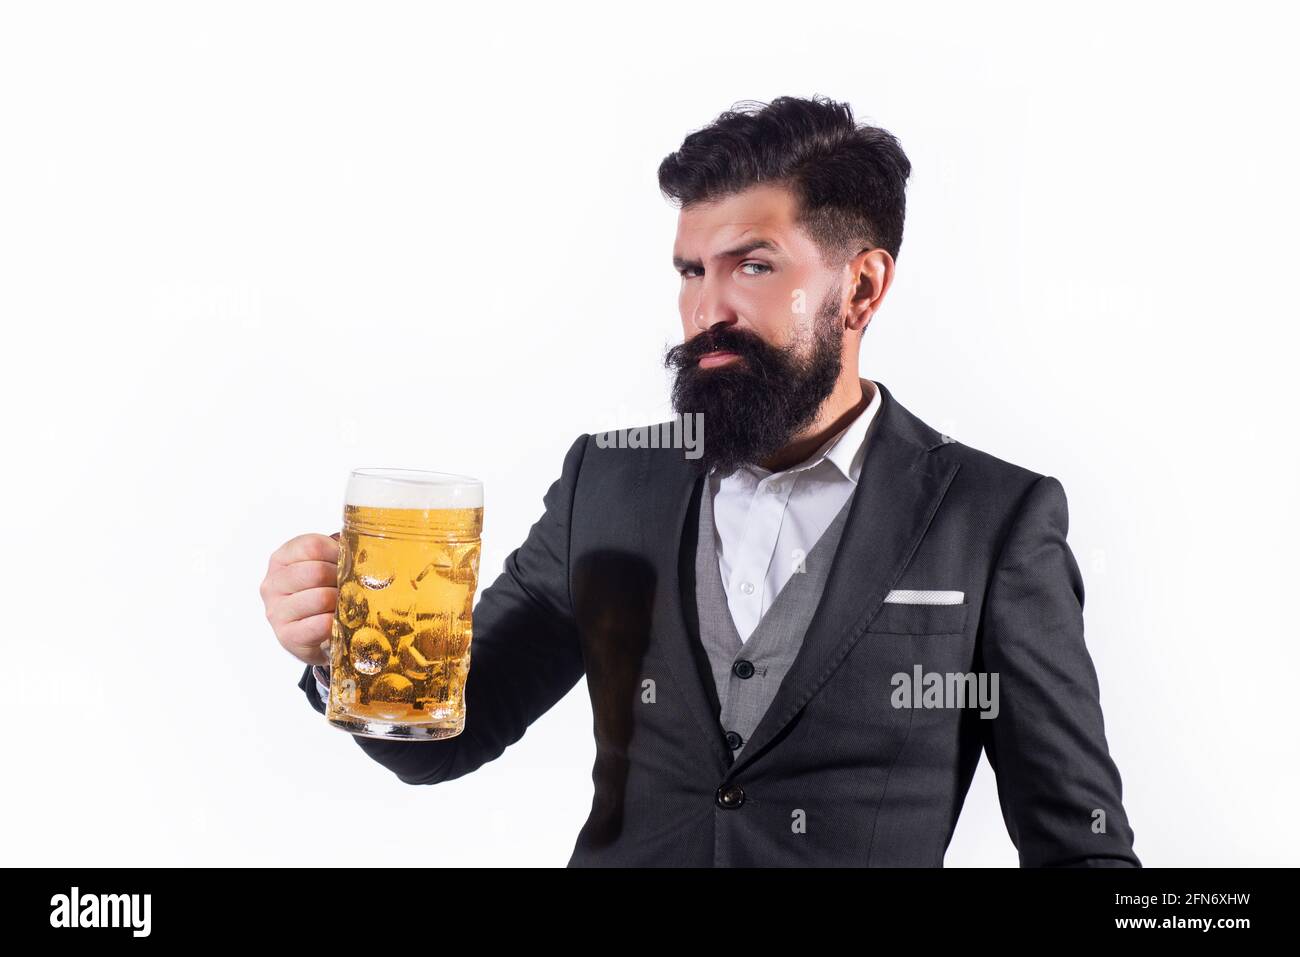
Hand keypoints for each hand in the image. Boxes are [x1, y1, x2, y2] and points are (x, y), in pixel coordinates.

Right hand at [260, 532, 340, 665]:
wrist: (313, 635)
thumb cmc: (319, 595)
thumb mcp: (322, 568)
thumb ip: (335, 555)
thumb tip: (362, 553)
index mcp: (280, 560)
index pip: (312, 546)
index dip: (337, 553)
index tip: (348, 562)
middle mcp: (272, 584)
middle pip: (317, 572)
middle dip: (342, 579)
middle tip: (351, 586)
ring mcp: (277, 611)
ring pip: (321, 598)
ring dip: (341, 601)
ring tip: (346, 603)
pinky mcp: (288, 636)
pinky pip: (321, 624)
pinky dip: (337, 621)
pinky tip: (339, 620)